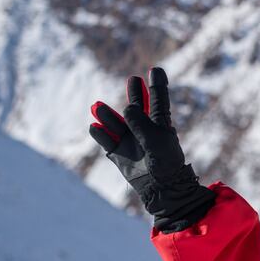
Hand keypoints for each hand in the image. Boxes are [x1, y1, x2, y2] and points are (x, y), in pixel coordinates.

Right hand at [89, 67, 214, 231]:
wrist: (162, 190)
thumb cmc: (165, 164)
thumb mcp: (157, 140)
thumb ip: (142, 123)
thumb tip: (127, 108)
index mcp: (160, 125)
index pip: (158, 101)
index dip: (157, 86)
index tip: (156, 70)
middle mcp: (145, 131)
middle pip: (137, 108)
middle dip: (135, 95)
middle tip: (132, 80)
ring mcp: (131, 142)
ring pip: (117, 124)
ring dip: (107, 115)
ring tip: (97, 106)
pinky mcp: (119, 155)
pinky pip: (107, 142)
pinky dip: (100, 135)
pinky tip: (94, 127)